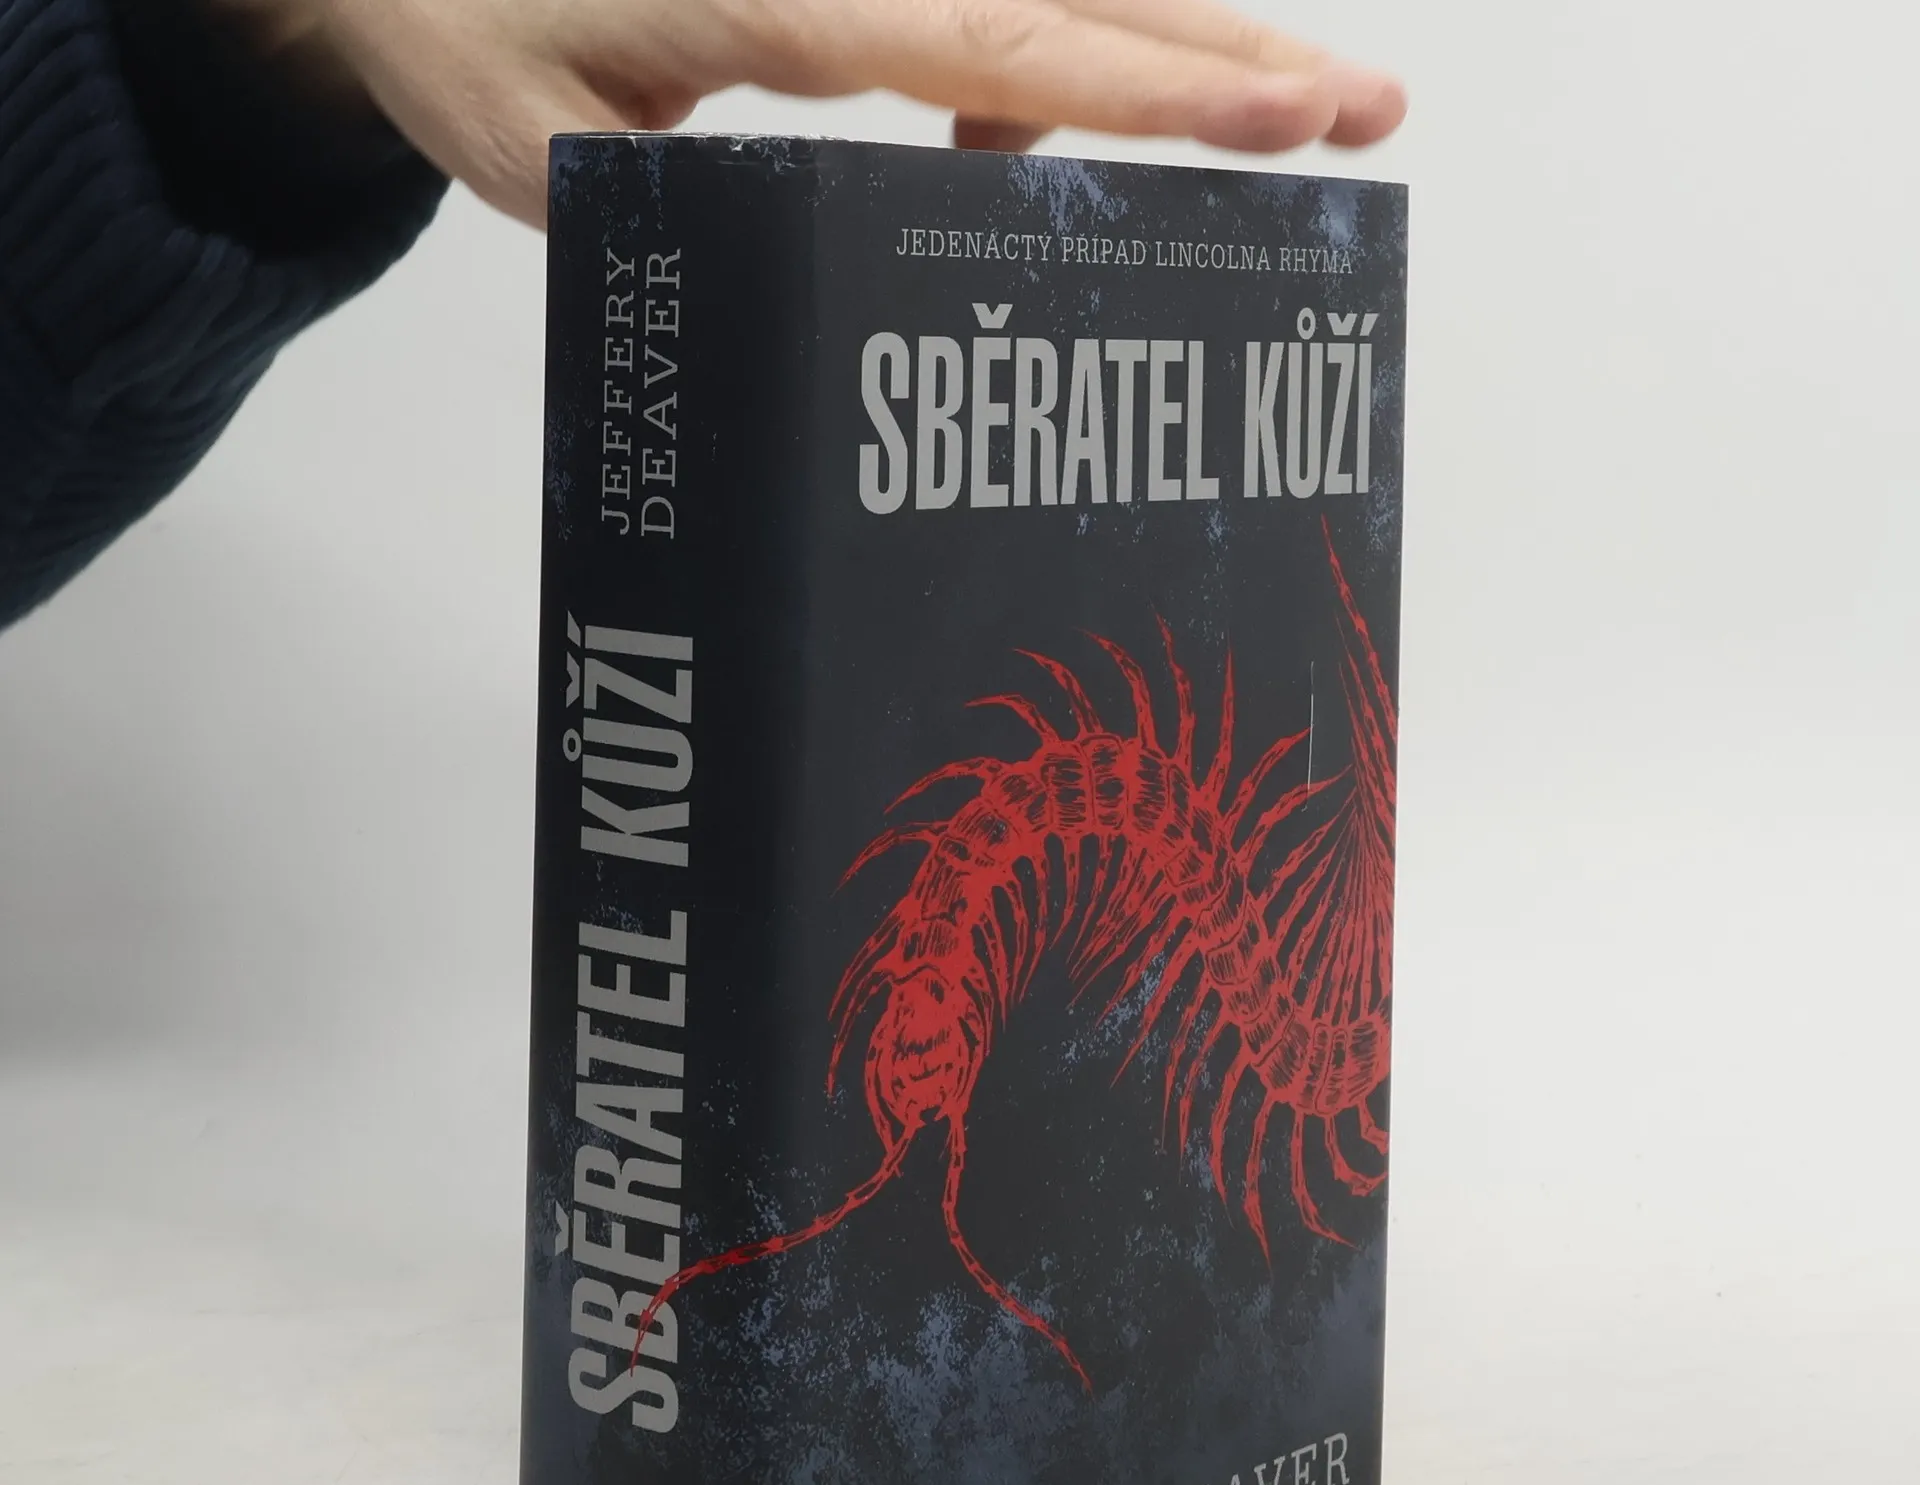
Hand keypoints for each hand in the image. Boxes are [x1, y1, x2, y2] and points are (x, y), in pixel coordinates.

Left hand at [224, 0, 1404, 227]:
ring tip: (1279, 124)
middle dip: (1231, 59)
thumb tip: (829, 262)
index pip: (1012, 49)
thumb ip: (686, 206)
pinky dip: (1047, 70)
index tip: (1288, 120)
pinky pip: (986, 14)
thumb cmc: (457, 26)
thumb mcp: (542, 154)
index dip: (1158, 94)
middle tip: (1366, 111)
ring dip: (1172, 54)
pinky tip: (1026, 155)